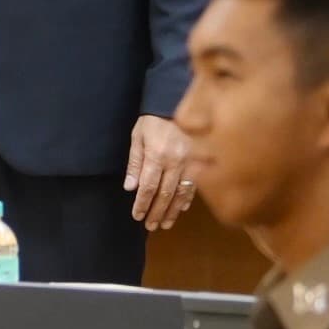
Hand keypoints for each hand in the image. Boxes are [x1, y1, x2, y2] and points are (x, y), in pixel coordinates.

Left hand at [127, 114, 198, 228]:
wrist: (176, 102)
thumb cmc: (153, 120)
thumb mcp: (138, 137)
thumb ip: (135, 162)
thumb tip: (130, 187)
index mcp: (157, 156)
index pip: (148, 187)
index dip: (142, 204)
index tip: (137, 216)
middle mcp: (175, 162)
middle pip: (165, 194)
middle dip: (157, 212)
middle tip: (150, 226)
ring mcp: (189, 163)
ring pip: (181, 193)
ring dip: (172, 211)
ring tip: (165, 224)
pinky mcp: (198, 161)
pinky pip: (194, 184)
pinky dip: (187, 199)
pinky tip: (181, 209)